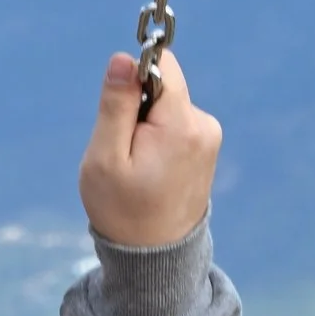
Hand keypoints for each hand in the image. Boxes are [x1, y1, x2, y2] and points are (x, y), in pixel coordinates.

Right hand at [79, 48, 220, 249]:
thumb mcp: (105, 157)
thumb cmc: (123, 210)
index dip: (134, 79)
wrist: (154, 257)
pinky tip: (150, 171)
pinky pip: (175, 125)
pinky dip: (157, 140)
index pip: (163, 66)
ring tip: (137, 166)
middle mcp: (204, 126)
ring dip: (145, 127)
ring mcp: (209, 138)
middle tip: (124, 151)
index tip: (121, 111)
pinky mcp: (205, 148)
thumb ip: (116, 105)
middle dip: (137, 109)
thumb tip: (123, 58)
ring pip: (167, 107)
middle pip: (164, 87)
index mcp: (182, 125)